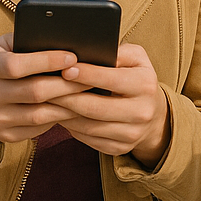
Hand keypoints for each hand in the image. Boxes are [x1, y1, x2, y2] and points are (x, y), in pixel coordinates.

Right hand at [0, 34, 81, 154]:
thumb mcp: (5, 46)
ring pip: (40, 114)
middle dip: (67, 84)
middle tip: (91, 76)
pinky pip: (38, 128)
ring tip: (88, 93)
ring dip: (69, 104)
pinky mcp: (5, 135)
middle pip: (35, 92)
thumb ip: (28, 40)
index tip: (73, 57)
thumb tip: (64, 39)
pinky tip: (74, 108)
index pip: (17, 66)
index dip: (47, 61)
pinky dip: (59, 118)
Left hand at [54, 43, 170, 167]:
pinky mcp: (120, 148)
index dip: (86, 74)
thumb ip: (117, 52)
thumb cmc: (137, 78)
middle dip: (66, 96)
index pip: (111, 79)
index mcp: (145, 85)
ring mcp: (131, 134)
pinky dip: (72, 128)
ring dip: (64, 114)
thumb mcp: (136, 59)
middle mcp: (142, 112)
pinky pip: (89, 139)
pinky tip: (61, 116)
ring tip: (49, 102)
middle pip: (94, 107)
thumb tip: (91, 54)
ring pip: (88, 126)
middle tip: (46, 87)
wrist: (154, 114)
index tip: (65, 69)